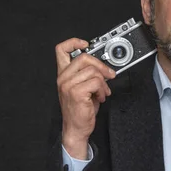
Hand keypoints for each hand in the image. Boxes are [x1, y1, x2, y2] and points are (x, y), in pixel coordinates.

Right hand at [56, 38, 115, 159]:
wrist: (76, 128)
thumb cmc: (79, 110)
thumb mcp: (82, 88)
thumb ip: (88, 74)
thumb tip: (103, 66)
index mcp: (63, 74)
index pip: (61, 50)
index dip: (73, 42)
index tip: (86, 44)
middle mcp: (63, 78)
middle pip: (84, 57)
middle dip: (101, 65)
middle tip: (109, 74)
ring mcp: (68, 85)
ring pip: (93, 71)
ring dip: (103, 82)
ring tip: (102, 92)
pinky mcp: (76, 92)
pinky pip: (96, 82)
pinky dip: (103, 90)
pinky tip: (100, 97)